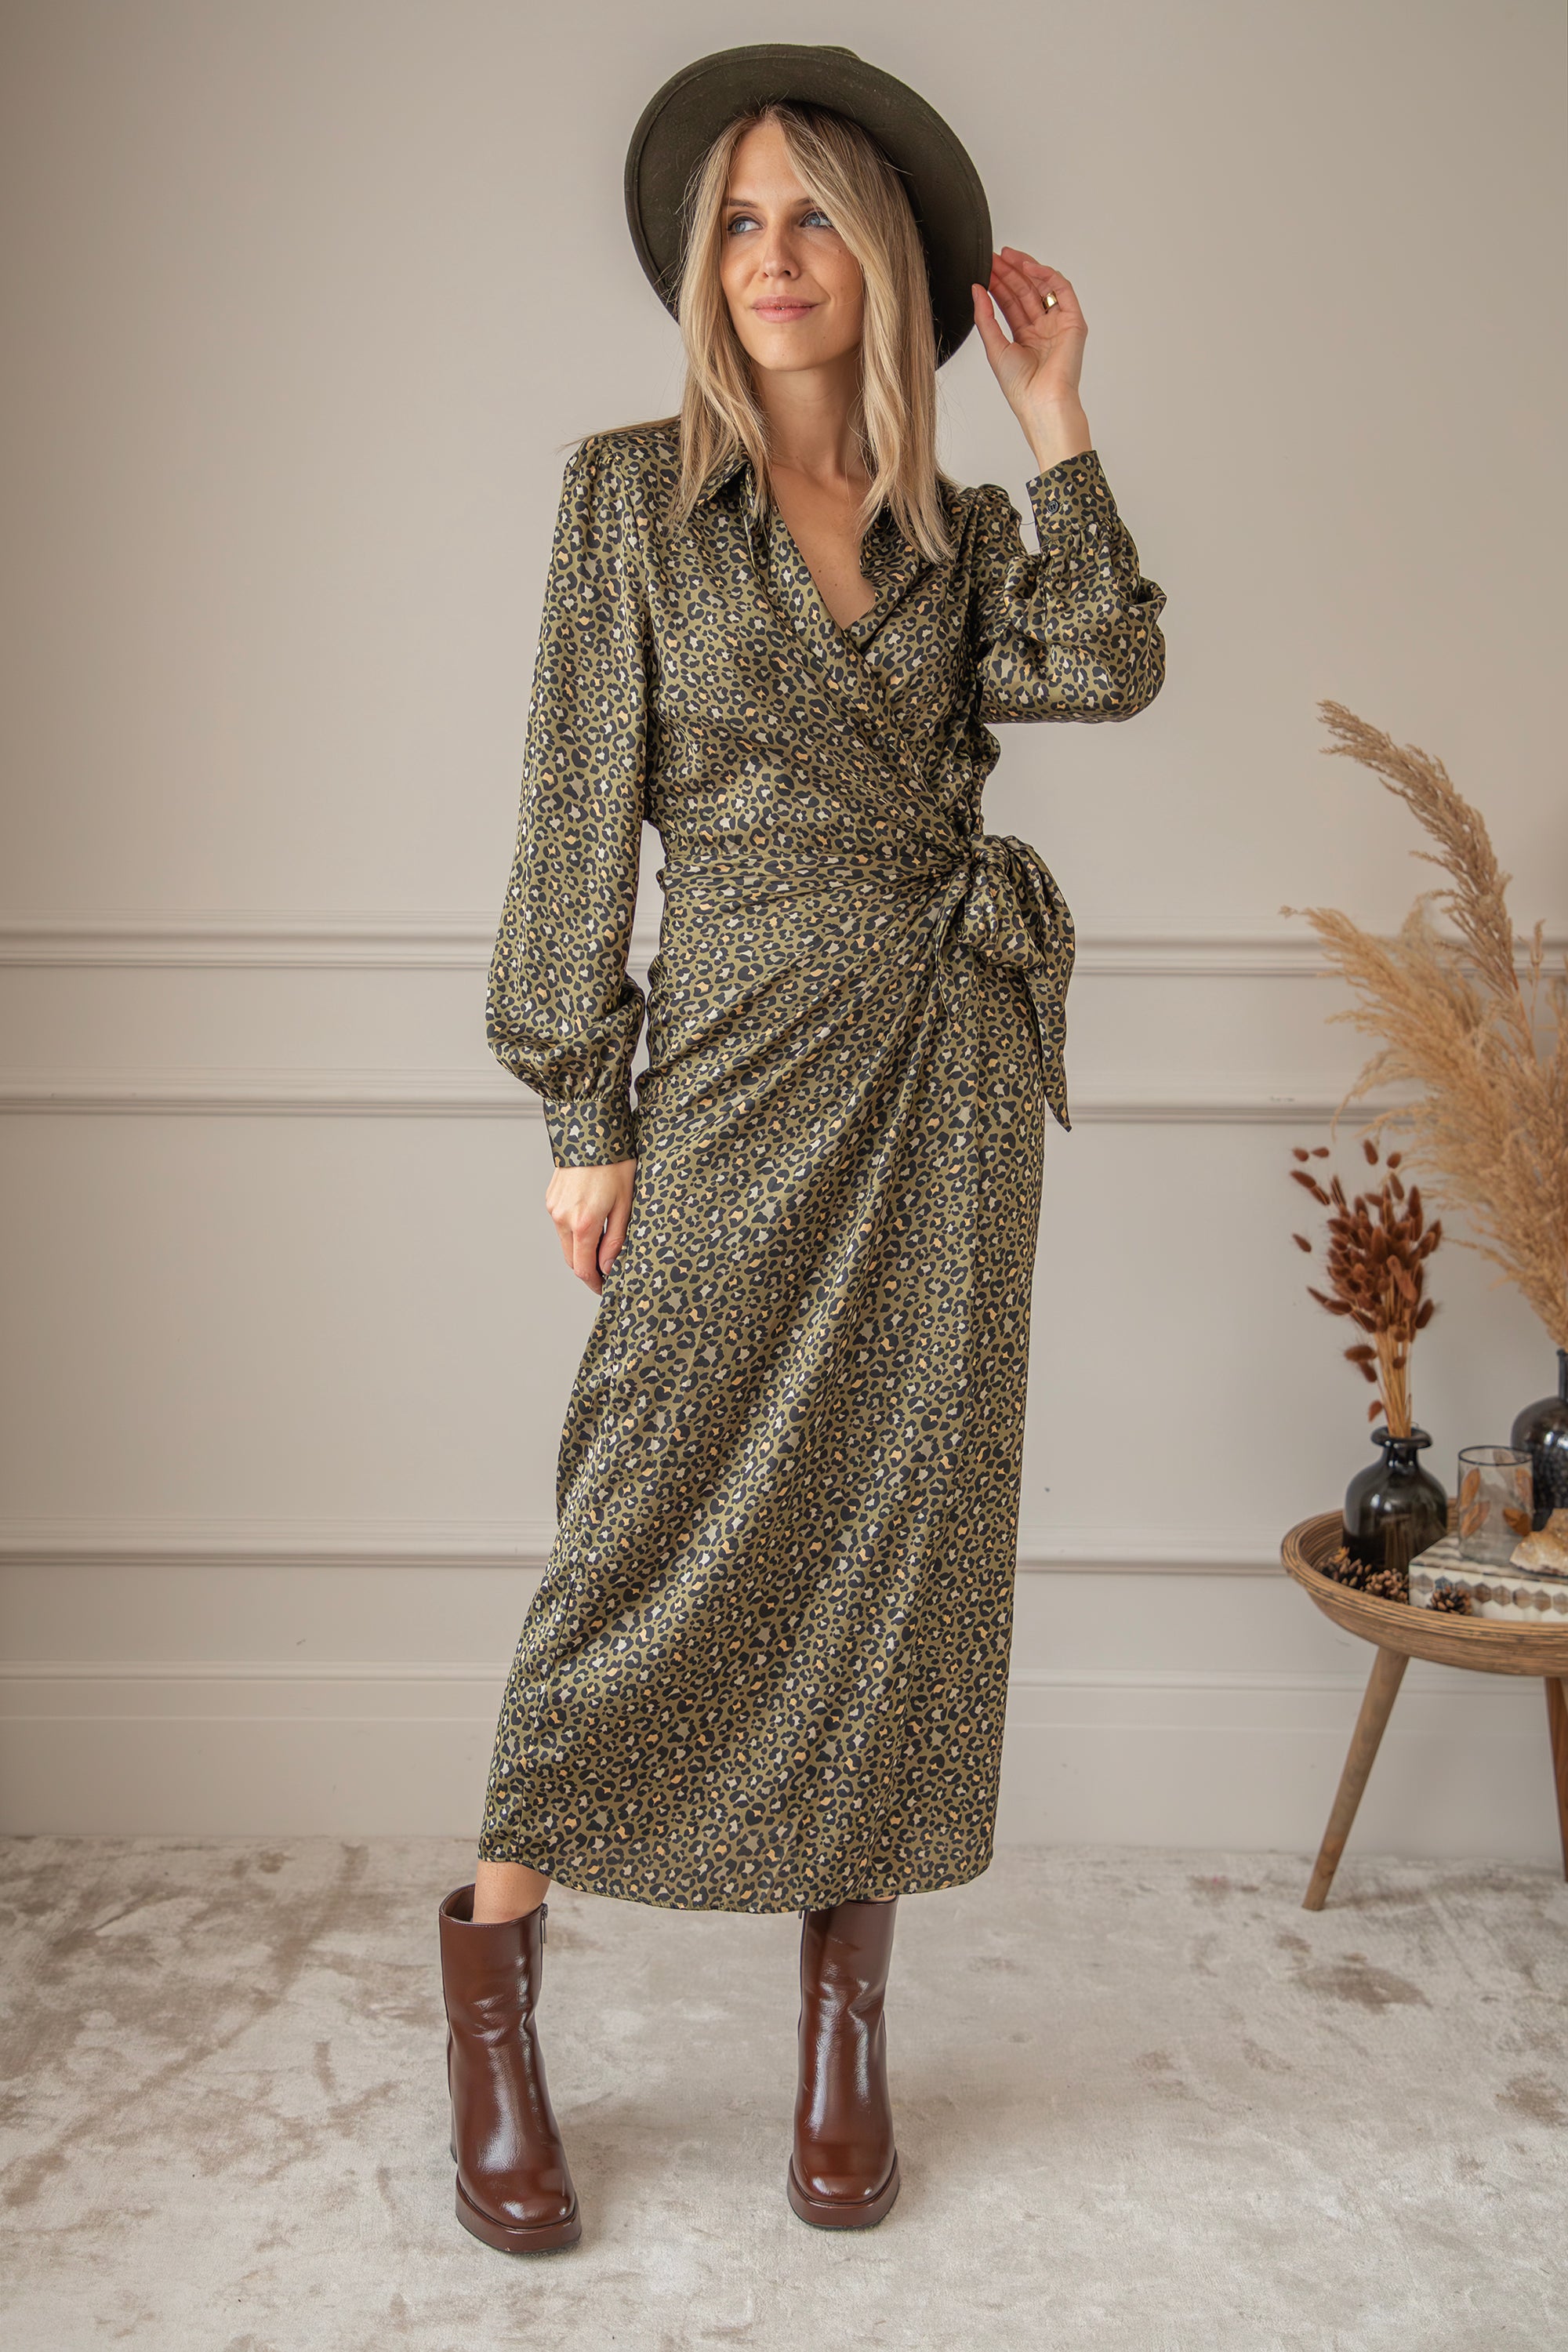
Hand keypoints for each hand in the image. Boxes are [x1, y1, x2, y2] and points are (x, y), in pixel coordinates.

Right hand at [545, 1159, 635, 1293]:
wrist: (593, 1132)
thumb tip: (608, 1267)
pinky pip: (561, 1223)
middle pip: (571, 1258)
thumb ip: (615, 1240)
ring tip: (603, 1240)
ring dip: (581, 1247)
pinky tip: (591, 1219)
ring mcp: (553, 1207)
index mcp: (583, 1224)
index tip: (604, 1287)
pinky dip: (574, 1229)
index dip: (594, 1282)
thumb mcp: (625, 1204)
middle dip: (587, 1267)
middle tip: (606, 1268)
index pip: (582, 1268)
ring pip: (565, 1241)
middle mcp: (562, 1218)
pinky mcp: (551, 1197)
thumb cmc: (616, 1164)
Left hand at [971, 248, 1092, 474]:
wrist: (1043, 403)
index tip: (984, 268)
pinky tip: (1029, 266)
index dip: (998, 284)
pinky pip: (1062, 290)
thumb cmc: (1021, 388)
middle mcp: (1042, 329)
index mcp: (1025, 338)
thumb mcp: (994, 347)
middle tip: (993, 257)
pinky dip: (1047, 275)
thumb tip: (976, 290)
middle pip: (1025, 292)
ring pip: (1042, 287)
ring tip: (1007, 256)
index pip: (1010, 303)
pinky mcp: (1073, 321)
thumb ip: (984, 317)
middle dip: (1009, 272)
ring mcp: (1058, 324)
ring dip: (1025, 269)